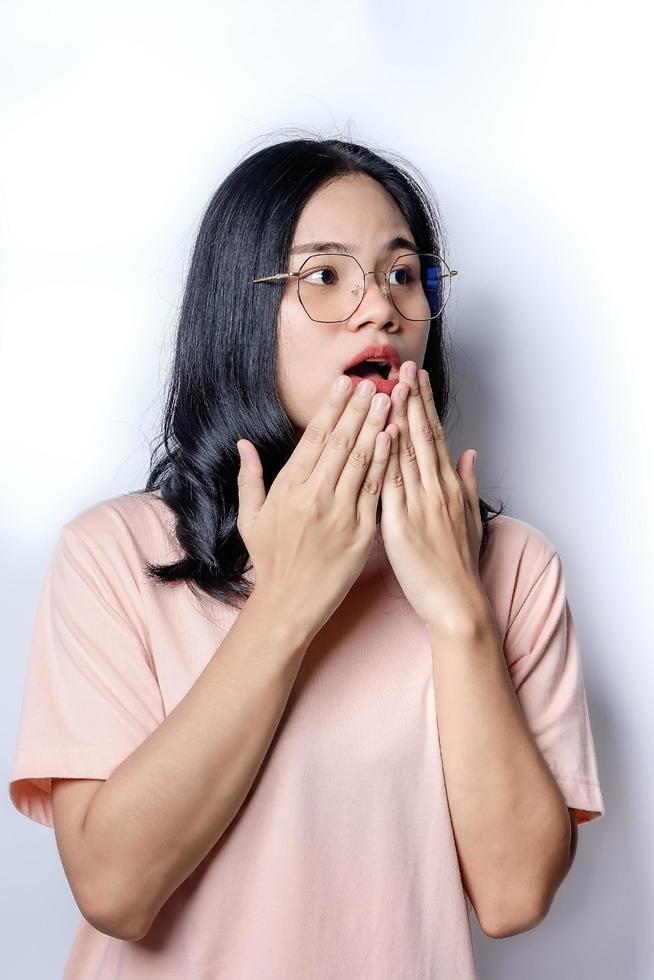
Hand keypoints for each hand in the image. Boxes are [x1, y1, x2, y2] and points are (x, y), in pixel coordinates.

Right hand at [236, 375, 393, 641]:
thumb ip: (250, 478)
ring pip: (361, 461)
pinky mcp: (361, 533)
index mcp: (289, 489)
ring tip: (389, 400)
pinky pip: (375, 491)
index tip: (344, 384)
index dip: (331, 409)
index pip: (314, 439)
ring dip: (376, 426)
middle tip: (374, 382)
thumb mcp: (251, 518)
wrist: (289, 604)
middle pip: (341, 443)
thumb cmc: (270, 561)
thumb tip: (243, 444)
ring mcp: (340, 514)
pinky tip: (394, 439)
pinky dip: (385, 462)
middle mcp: (314, 496)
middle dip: (359, 409)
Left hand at [380, 361, 489, 634]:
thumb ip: (467, 483)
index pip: (434, 436)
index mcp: (448, 487)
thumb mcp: (470, 519)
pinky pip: (390, 483)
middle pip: (421, 436)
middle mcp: (435, 490)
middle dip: (411, 399)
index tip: (417, 378)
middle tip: (403, 367)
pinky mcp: (401, 523)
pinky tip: (380, 434)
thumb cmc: (460, 566)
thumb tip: (469, 453)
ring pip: (406, 452)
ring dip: (397, 417)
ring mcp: (419, 504)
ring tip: (389, 386)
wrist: (457, 603)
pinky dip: (386, 457)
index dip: (424, 405)